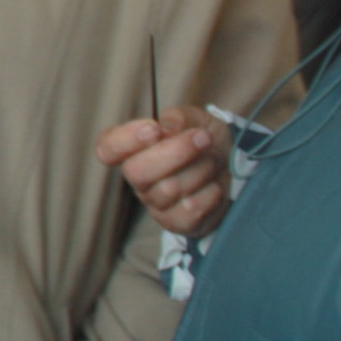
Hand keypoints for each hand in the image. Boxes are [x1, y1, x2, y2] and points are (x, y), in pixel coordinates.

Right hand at [95, 106, 230, 238]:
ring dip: (202, 169)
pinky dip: (211, 194)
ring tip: (211, 161)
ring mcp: (155, 202)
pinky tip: (213, 185)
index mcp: (133, 148)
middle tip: (202, 138)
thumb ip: (179, 118)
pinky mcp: (176, 222)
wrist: (232, 167)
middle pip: (137, 173)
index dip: (125, 140)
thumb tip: (167, 128)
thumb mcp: (196, 119)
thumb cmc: (203, 140)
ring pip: (171, 189)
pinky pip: (191, 210)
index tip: (153, 129)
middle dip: (175, 153)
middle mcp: (138, 177)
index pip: (108, 148)